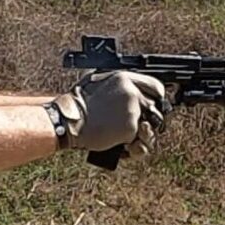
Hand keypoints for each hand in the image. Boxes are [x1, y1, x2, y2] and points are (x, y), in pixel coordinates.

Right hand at [51, 71, 166, 153]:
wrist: (68, 120)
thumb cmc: (77, 104)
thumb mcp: (96, 82)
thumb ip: (117, 85)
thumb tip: (129, 89)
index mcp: (124, 78)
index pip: (155, 86)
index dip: (157, 98)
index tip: (153, 106)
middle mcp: (132, 91)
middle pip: (155, 108)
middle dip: (148, 120)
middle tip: (138, 127)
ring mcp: (133, 110)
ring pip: (149, 127)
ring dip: (141, 136)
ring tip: (126, 140)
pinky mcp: (131, 127)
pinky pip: (137, 139)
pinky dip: (129, 146)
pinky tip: (118, 146)